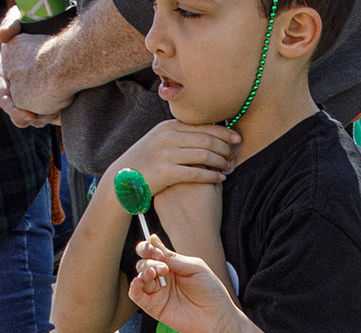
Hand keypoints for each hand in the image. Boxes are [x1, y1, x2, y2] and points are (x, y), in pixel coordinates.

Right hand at [0, 23, 59, 125]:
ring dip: (41, 120)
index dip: (14, 110)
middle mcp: (13, 87)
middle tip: (39, 122)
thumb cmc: (28, 24)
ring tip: (54, 119)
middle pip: (16, 112)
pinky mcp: (41, 93)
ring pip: (31, 114)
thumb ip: (9, 25)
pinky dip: (52, 114)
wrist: (46, 30)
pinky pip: (44, 109)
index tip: (30, 116)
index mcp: (3, 76)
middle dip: (26, 120)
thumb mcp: (17, 20)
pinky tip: (62, 115)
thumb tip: (1, 36)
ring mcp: (27, 92)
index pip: (4, 99)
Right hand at [109, 119, 238, 197]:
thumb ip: (179, 135)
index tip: (237, 139)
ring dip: (221, 162)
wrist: (123, 179)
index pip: (203, 125)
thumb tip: (203, 132)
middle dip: (225, 148)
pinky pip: (196, 173)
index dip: (224, 132)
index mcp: (169, 127)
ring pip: (204, 155)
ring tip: (229, 168)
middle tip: (235, 156)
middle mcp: (168, 137)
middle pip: (207, 140)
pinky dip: (211, 176)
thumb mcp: (160, 141)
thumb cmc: (146, 161)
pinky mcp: (166, 172)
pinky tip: (221, 179)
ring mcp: (167, 154)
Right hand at [127, 232, 237, 332]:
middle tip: (163, 266)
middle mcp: (163, 278)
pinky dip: (134, 287)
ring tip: (157, 272)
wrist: (217, 318)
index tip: (155, 248)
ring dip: (145, 270)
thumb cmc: (211, 292)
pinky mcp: (154, 307)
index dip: (149, 248)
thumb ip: (172, 257)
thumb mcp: (194, 267)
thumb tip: (152, 239)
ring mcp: (158, 293)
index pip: (152, 252)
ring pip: (140, 276)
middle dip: (149, 260)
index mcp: (173, 266)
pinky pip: (136, 296)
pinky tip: (139, 281)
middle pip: (144, 263)